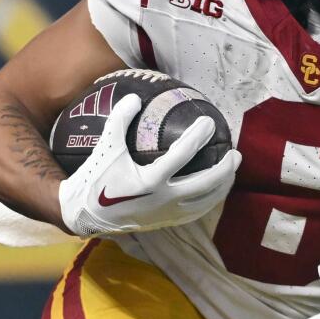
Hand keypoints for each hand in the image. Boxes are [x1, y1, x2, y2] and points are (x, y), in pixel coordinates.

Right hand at [58, 94, 240, 235]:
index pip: (181, 155)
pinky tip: (217, 189)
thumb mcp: (105, 146)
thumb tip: (134, 97)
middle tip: (235, 152)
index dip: (198, 136)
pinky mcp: (165, 221)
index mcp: (148, 180)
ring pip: (205, 202)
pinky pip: (196, 212)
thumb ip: (119, 120)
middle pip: (204, 184)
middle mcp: (162, 200)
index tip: (209, 122)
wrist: (85, 214)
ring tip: (233, 169)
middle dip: (224, 168)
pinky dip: (210, 200)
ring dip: (223, 185)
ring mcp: (166, 214)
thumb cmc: (96, 177)